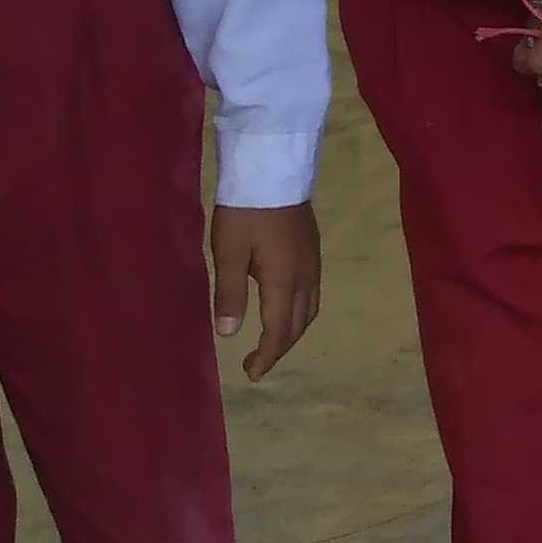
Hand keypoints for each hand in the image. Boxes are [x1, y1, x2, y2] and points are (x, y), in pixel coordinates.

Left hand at [208, 200, 322, 380]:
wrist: (273, 169)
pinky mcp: (312, 250)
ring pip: (310, 309)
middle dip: (280, 347)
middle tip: (257, 361)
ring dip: (293, 330)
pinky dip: (300, 311)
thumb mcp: (228, 252)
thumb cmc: (246, 211)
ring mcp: (313, 262)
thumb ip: (229, 294)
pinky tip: (284, 306)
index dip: (267, 355)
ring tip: (272, 339)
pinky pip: (312, 293)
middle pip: (299, 324)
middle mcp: (305, 277)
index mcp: (283, 281)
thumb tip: (228, 334)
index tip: (251, 372)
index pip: (280, 330)